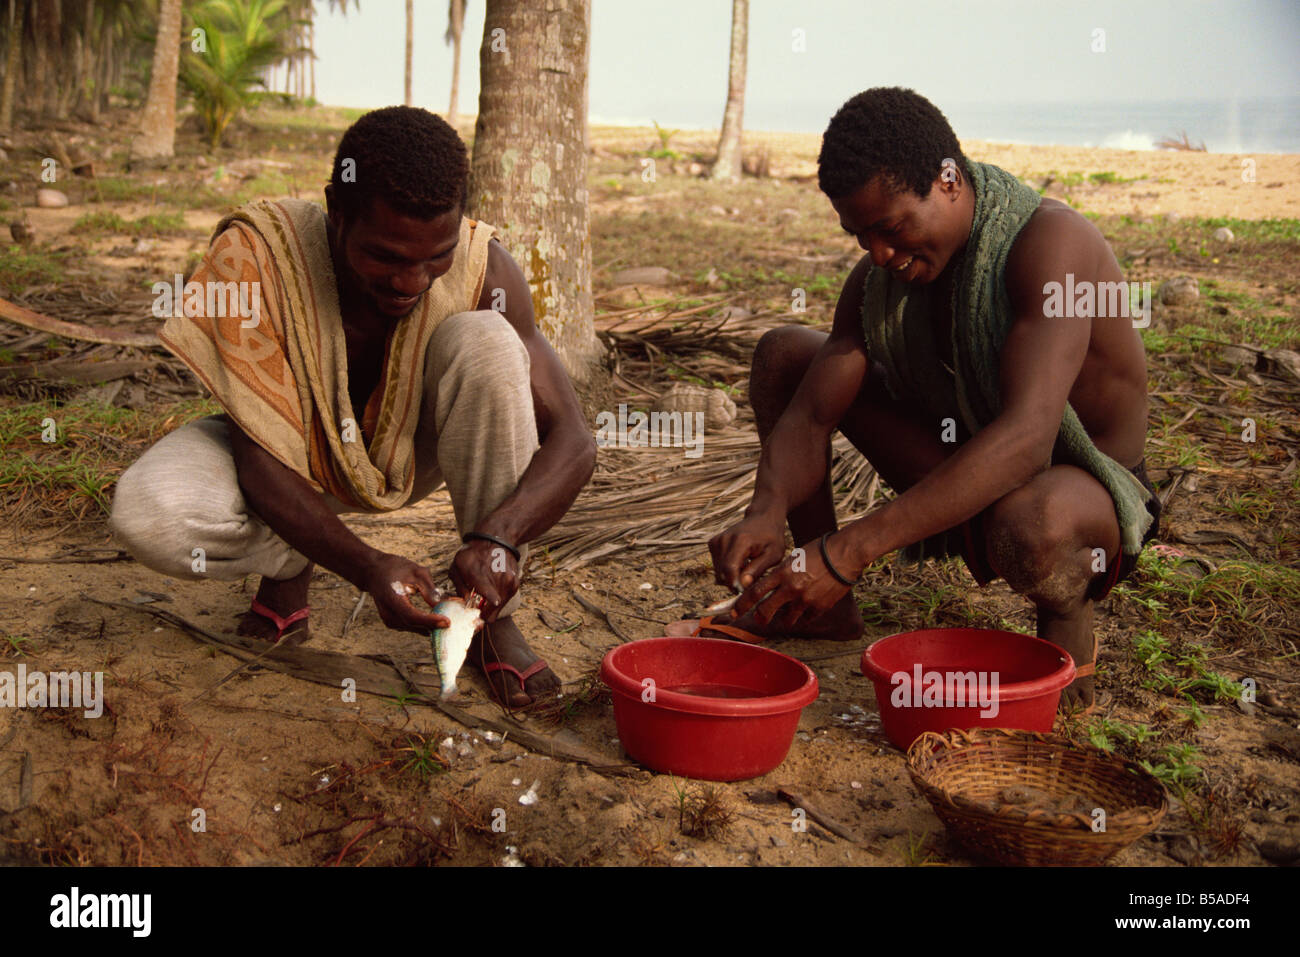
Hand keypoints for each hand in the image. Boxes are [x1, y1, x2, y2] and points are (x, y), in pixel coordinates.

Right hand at [362, 553, 449, 633]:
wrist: (374, 571)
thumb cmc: (395, 568)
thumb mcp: (416, 572)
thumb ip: (429, 589)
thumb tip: (441, 604)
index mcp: (392, 598)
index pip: (412, 615)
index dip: (430, 621)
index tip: (447, 621)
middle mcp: (388, 612)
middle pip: (413, 624)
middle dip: (433, 625)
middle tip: (452, 622)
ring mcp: (388, 619)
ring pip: (412, 627)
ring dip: (429, 626)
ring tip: (446, 621)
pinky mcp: (392, 622)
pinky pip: (410, 626)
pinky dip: (422, 625)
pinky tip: (435, 621)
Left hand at [449, 538, 519, 621]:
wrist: (495, 540)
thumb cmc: (472, 555)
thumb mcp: (456, 566)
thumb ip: (459, 587)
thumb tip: (467, 603)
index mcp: (479, 575)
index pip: (490, 601)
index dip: (482, 614)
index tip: (476, 615)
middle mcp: (498, 579)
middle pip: (491, 613)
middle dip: (483, 611)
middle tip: (476, 604)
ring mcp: (509, 582)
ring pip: (498, 608)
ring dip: (491, 605)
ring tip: (484, 593)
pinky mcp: (515, 584)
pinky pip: (505, 601)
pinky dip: (498, 598)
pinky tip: (492, 587)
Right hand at [708, 514, 785, 591]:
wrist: (763, 519)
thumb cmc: (771, 538)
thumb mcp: (773, 554)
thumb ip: (758, 569)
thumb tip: (743, 584)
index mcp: (740, 541)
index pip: (729, 569)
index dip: (735, 584)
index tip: (745, 592)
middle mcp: (724, 539)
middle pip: (722, 573)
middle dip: (735, 583)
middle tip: (751, 581)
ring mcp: (716, 541)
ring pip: (718, 572)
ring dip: (731, 577)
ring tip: (747, 570)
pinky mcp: (713, 543)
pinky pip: (717, 567)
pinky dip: (727, 570)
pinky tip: (741, 564)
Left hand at [731, 532, 854, 629]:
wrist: (845, 554)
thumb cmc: (818, 552)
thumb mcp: (793, 558)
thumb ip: (779, 574)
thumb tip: (767, 589)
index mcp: (782, 573)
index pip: (754, 592)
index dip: (742, 604)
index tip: (734, 612)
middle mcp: (791, 588)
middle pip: (766, 610)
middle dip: (759, 617)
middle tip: (759, 619)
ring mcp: (806, 599)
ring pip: (786, 620)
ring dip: (783, 619)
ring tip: (786, 615)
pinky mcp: (820, 607)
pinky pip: (805, 620)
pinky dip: (802, 617)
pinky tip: (804, 611)